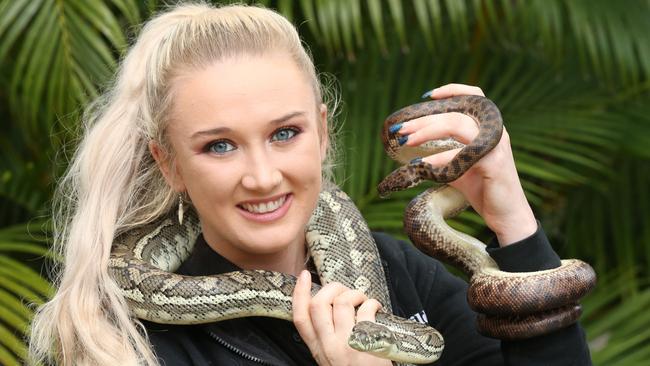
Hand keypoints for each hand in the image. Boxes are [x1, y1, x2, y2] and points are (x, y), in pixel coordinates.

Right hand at [292, 270, 392, 365]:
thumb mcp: (331, 360)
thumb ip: (326, 338)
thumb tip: (330, 308)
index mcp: (318, 350)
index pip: (300, 318)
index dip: (299, 294)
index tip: (303, 276)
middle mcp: (329, 346)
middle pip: (318, 304)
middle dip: (331, 288)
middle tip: (344, 290)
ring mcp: (348, 344)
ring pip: (342, 302)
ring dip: (355, 293)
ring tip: (363, 300)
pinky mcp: (368, 342)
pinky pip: (366, 310)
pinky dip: (372, 302)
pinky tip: (376, 308)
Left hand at [397, 83, 536, 244]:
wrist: (506, 214)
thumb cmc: (481, 187)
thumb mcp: (459, 164)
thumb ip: (444, 149)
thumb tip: (412, 144)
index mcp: (487, 127)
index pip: (474, 95)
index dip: (451, 90)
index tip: (426, 96)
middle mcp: (493, 131)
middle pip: (454, 112)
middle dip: (423, 119)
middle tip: (400, 129)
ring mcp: (495, 145)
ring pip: (456, 125)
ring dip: (427, 131)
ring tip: (406, 142)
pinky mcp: (493, 163)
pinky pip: (460, 154)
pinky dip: (438, 158)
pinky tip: (420, 163)